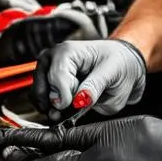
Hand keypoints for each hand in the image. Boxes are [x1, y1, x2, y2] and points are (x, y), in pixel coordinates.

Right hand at [31, 39, 146, 120]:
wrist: (122, 64)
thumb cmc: (118, 62)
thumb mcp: (113, 72)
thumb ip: (95, 86)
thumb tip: (79, 101)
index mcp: (67, 51)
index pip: (56, 77)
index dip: (64, 96)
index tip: (77, 103)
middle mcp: (52, 58)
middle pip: (43, 87)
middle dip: (56, 103)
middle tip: (74, 107)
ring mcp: (48, 70)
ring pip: (39, 95)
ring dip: (53, 107)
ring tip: (71, 109)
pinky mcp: (49, 82)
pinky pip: (42, 100)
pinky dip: (52, 108)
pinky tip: (67, 109)